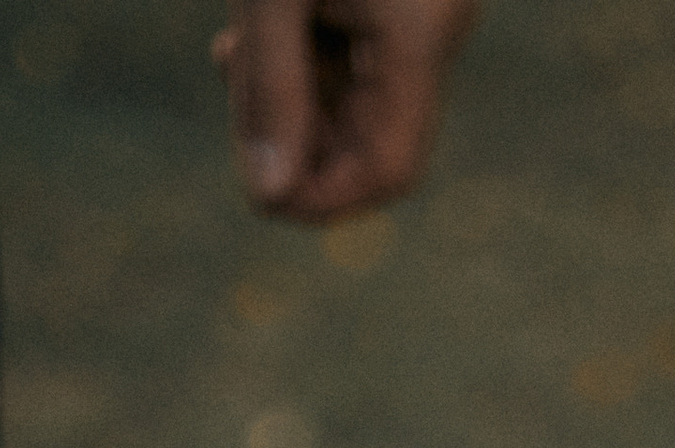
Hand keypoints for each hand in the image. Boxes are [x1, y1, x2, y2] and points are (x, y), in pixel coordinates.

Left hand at [215, 0, 479, 220]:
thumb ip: (270, 89)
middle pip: (375, 141)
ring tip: (237, 48)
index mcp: (421, 34)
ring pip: (360, 103)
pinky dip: (306, 62)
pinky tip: (257, 33)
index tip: (262, 195)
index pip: (389, 168)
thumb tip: (267, 196)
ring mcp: (429, 17)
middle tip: (234, 92)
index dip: (325, 200)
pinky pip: (361, 59)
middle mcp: (440, 32)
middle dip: (297, 143)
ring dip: (291, 99)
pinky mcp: (408, 2)